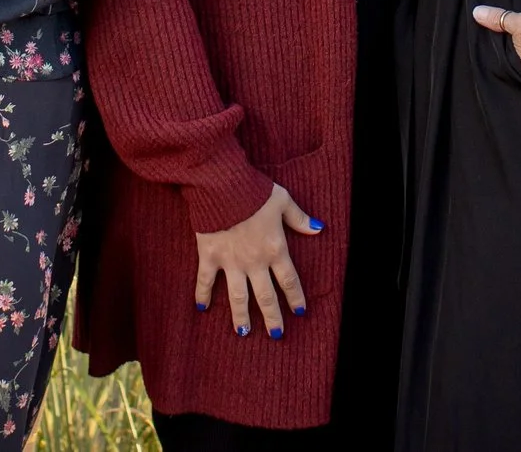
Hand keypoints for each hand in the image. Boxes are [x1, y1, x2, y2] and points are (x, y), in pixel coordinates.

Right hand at [194, 183, 321, 338]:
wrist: (222, 185)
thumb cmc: (254, 190)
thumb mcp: (282, 201)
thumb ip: (299, 218)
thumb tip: (318, 229)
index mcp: (275, 248)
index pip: (289, 280)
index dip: (295, 297)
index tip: (299, 312)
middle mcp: (254, 261)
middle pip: (266, 296)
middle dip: (272, 317)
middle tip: (276, 335)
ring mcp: (231, 261)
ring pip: (238, 297)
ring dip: (241, 316)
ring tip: (244, 332)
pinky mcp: (209, 256)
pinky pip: (206, 280)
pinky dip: (203, 294)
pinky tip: (202, 308)